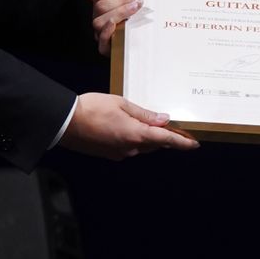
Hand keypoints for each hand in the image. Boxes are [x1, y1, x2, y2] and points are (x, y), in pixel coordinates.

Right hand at [59, 92, 197, 159]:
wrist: (64, 122)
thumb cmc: (92, 108)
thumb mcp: (122, 104)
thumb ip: (144, 114)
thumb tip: (164, 119)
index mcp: (136, 135)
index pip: (167, 140)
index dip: (182, 142)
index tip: (195, 144)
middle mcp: (130, 148)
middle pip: (155, 143)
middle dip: (165, 137)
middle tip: (174, 127)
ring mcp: (119, 153)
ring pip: (142, 146)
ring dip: (148, 137)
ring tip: (150, 124)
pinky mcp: (108, 154)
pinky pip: (128, 147)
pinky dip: (134, 139)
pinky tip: (128, 128)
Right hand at [79, 0, 140, 56]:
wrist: (141, 43)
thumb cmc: (132, 22)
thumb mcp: (123, 5)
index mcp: (100, 7)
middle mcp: (98, 20)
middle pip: (100, 6)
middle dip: (121, 2)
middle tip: (137, 2)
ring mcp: (100, 34)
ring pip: (99, 21)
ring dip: (119, 13)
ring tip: (134, 9)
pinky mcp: (106, 48)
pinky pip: (102, 39)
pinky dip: (107, 30)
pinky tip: (115, 23)